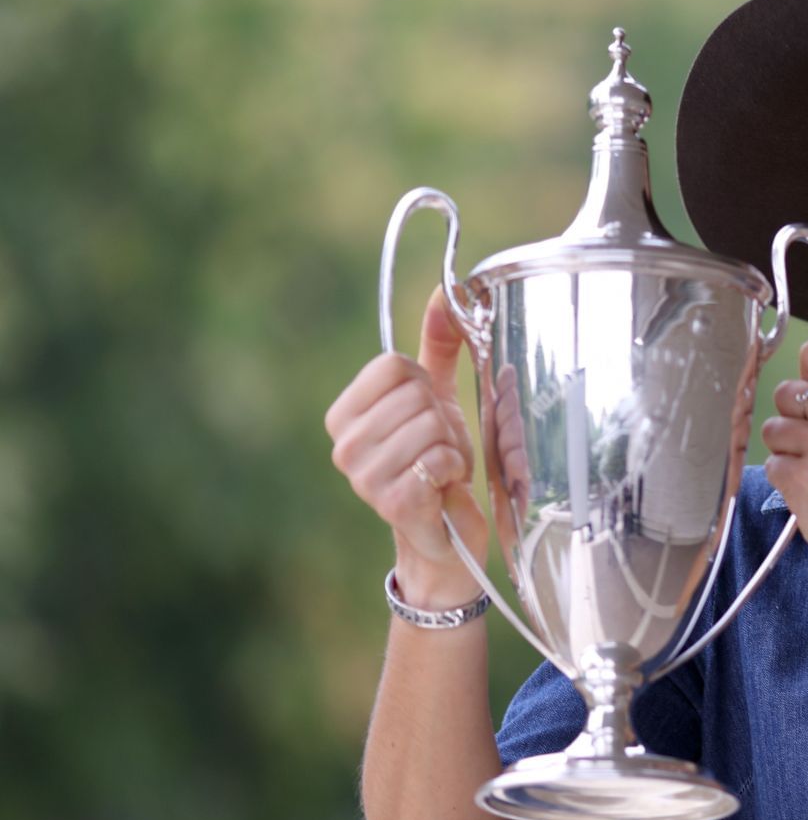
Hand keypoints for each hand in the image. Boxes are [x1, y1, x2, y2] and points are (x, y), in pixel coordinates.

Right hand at [324, 288, 487, 606]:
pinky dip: (452, 470)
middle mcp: (343, 444)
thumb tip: (446, 289)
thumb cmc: (436, 460)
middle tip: (437, 447)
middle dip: (442, 419)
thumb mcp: (438, 396)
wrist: (446, 530)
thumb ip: (438, 344)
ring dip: (450, 446)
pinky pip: (438, 459)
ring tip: (439, 467)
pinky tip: (442, 487)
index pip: (394, 366)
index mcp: (345, 414)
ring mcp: (362, 476)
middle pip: (415, 395)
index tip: (426, 413)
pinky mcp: (390, 503)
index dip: (424, 385)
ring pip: (430, 426)